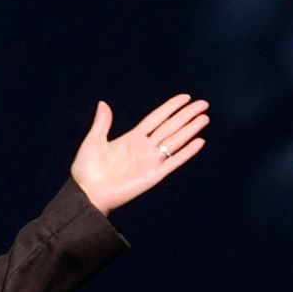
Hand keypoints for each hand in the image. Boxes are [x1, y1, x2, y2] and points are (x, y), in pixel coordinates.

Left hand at [68, 95, 209, 213]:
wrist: (88, 193)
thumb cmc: (88, 170)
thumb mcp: (94, 140)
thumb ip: (102, 123)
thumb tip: (103, 103)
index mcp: (132, 138)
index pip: (157, 118)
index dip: (171, 107)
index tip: (185, 98)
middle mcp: (144, 148)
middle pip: (171, 127)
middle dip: (187, 115)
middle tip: (203, 104)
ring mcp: (150, 161)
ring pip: (175, 141)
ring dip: (190, 129)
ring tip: (204, 118)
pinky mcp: (154, 175)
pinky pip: (174, 161)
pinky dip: (187, 152)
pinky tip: (199, 141)